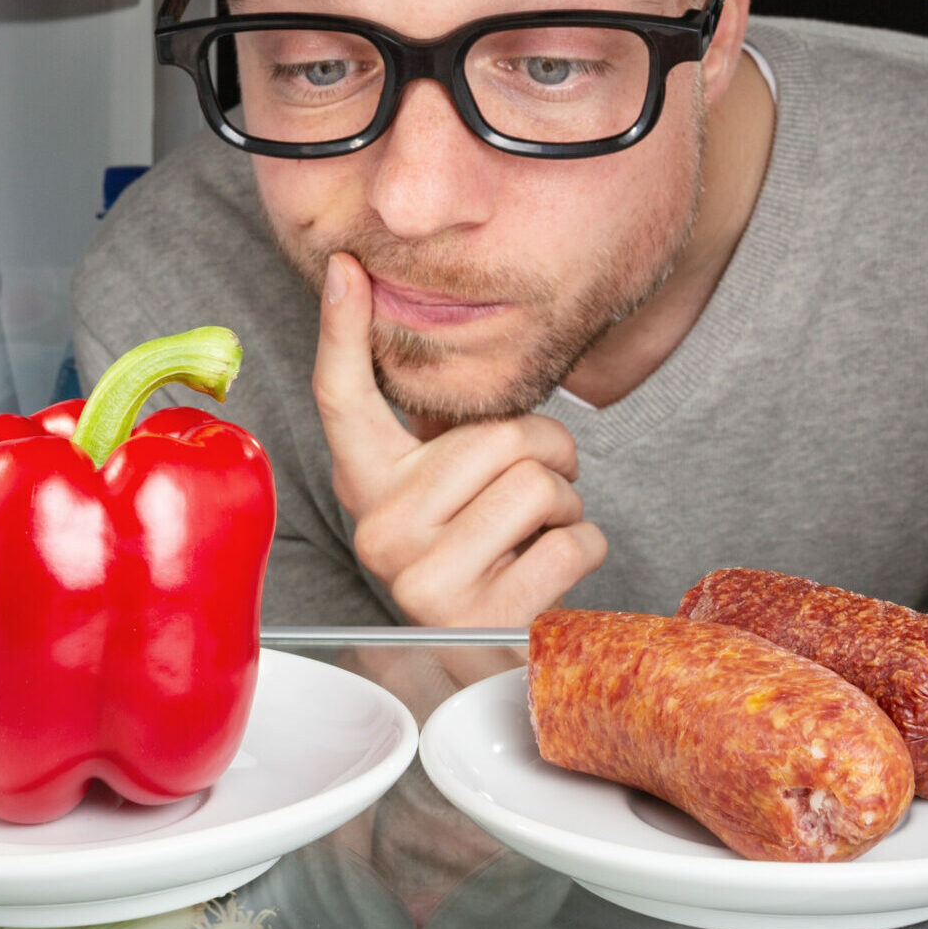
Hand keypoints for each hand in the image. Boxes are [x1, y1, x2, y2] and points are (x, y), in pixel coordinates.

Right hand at [315, 253, 607, 626]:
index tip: (345, 266)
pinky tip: (552, 568)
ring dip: (568, 502)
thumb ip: (435, 429)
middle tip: (543, 481)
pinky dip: (586, 545)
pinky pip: (574, 540)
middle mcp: (381, 531)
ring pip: (542, 484)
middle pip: (500, 437)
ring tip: (541, 529)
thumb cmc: (479, 553)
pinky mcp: (484, 619)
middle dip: (550, 450)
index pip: (342, 398)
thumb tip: (411, 331)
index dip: (341, 328)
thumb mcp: (442, 490)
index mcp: (367, 487)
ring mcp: (426, 580)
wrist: (489, 662)